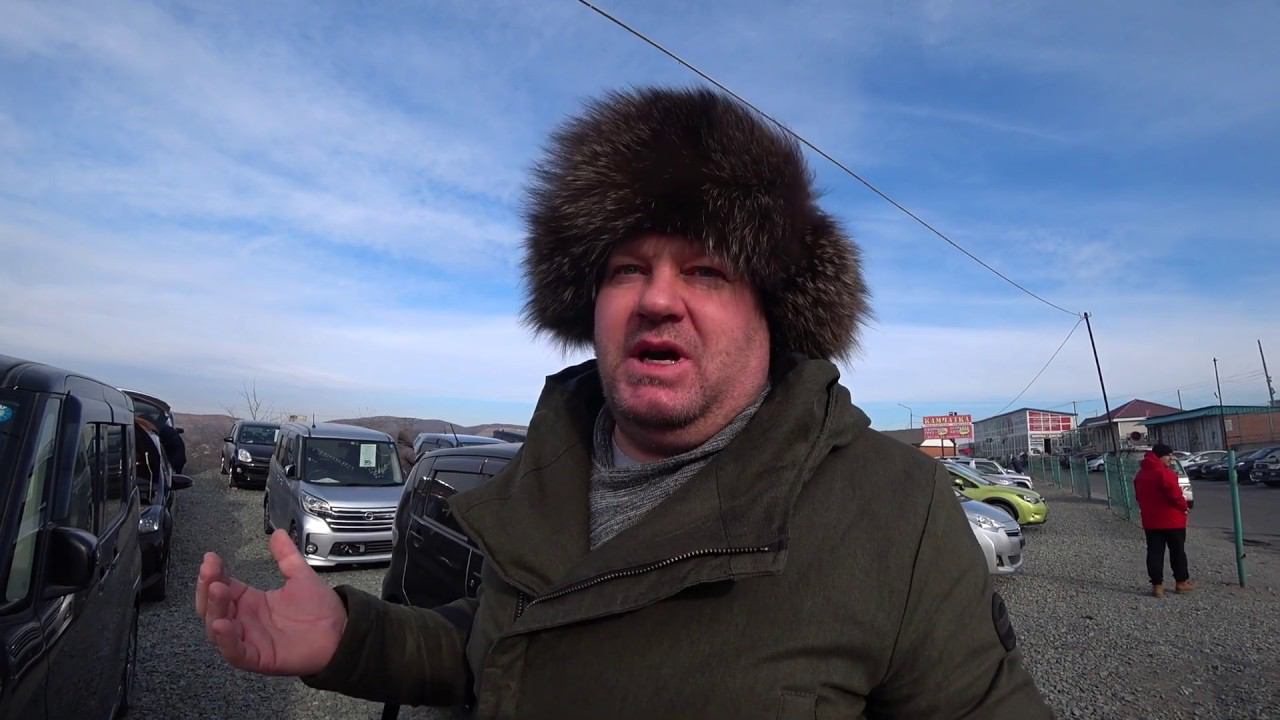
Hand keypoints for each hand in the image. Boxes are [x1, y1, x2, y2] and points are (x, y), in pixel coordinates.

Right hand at [195, 529, 347, 675]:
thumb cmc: (318, 609)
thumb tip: (278, 533)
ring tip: (217, 589)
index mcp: (250, 602)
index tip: (211, 557)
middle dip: (207, 588)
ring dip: (213, 609)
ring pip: (217, 629)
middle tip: (210, 570)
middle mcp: (244, 621)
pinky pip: (234, 652)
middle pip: (213, 607)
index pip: (222, 586)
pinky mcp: (257, 658)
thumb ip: (286, 556)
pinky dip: (226, 640)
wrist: (341, 632)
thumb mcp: (300, 577)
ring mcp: (249, 640)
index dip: (213, 573)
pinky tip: (222, 624)